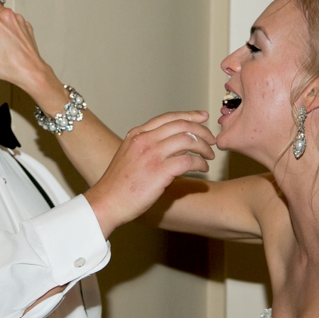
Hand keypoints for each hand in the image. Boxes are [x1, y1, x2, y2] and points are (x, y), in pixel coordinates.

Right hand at [84, 111, 215, 237]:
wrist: (107, 202)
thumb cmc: (118, 186)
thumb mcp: (129, 156)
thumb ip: (147, 147)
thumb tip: (170, 148)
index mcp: (137, 134)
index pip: (169, 117)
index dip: (189, 115)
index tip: (202, 117)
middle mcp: (145, 140)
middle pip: (182, 125)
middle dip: (202, 131)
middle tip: (212, 140)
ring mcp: (152, 154)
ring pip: (188, 140)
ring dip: (204, 147)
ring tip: (209, 156)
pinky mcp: (159, 171)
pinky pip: (188, 161)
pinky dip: (200, 164)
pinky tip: (203, 169)